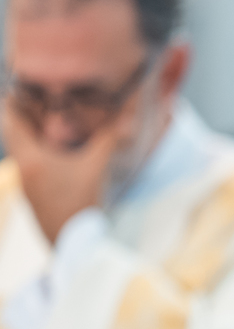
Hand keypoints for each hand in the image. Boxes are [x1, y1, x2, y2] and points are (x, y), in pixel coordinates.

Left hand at [0, 97, 134, 241]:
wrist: (75, 242)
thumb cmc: (81, 203)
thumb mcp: (96, 168)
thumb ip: (108, 140)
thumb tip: (126, 116)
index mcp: (30, 156)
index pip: (12, 118)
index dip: (18, 100)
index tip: (29, 86)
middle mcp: (23, 166)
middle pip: (15, 132)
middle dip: (26, 115)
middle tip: (43, 101)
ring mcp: (26, 181)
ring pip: (22, 148)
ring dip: (32, 134)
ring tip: (51, 122)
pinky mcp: (34, 193)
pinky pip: (30, 162)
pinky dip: (39, 151)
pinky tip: (58, 151)